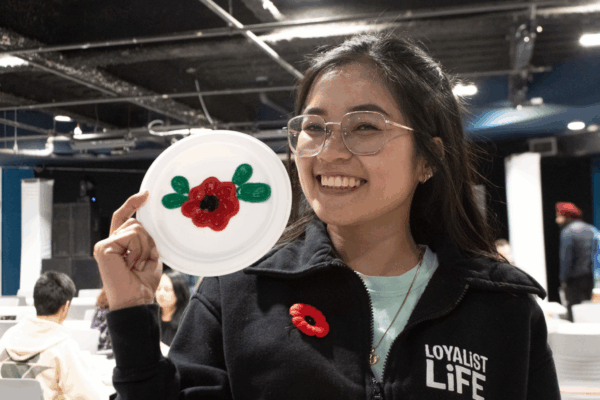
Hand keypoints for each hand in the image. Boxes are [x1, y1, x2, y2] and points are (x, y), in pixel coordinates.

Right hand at [93, 191, 161, 309]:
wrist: (136, 299)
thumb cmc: (143, 282)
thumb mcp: (150, 254)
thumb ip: (146, 238)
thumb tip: (148, 222)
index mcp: (119, 243)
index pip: (124, 217)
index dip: (133, 203)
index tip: (145, 195)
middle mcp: (109, 242)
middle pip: (135, 223)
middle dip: (148, 241)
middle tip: (144, 261)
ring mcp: (104, 244)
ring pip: (136, 228)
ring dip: (145, 247)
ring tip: (137, 265)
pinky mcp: (103, 247)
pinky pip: (131, 236)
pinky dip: (138, 250)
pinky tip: (130, 264)